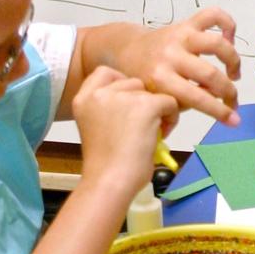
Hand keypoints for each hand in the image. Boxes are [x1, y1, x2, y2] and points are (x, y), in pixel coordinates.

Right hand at [71, 65, 176, 201]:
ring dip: (157, 110)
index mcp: (83, 98)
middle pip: (133, 82)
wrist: (110, 181)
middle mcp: (99, 93)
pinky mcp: (145, 105)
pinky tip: (161, 134)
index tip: (127, 107)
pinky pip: (169, 101)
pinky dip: (171, 117)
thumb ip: (110, 109)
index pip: (105, 73)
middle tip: (142, 127)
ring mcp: (122, 97)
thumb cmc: (106, 164)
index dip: (122, 86)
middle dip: (142, 101)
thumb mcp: (98, 127)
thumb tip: (138, 103)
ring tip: (151, 134)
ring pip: (152, 92)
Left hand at [114, 7, 240, 124]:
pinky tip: (230, 39)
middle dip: (229, 92)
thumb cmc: (145, 80)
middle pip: (210, 73)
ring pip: (217, 44)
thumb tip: (215, 100)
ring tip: (233, 74)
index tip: (235, 120)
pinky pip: (212, 15)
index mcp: (160, 79)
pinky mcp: (186, 23)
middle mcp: (170, 55)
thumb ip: (184, 104)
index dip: (220, 111)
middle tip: (233, 100)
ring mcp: (179, 36)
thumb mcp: (159, 100)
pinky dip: (228, 23)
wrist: (128, 51)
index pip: (197, 97)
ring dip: (233, 60)